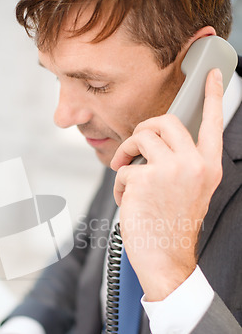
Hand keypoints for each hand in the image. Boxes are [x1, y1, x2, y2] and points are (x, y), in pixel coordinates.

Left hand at [110, 68, 223, 300]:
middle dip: (144, 129)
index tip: (212, 74)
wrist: (166, 259)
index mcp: (209, 167)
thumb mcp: (190, 191)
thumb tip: (157, 140)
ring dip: (127, 152)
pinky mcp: (145, 179)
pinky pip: (123, 167)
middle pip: (166, 120)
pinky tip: (128, 203)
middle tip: (136, 145)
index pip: (214, 122)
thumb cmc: (173, 226)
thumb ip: (182, 163)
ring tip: (126, 171)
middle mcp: (194, 164)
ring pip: (142, 136)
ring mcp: (170, 170)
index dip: (213, 95)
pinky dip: (120, 184)